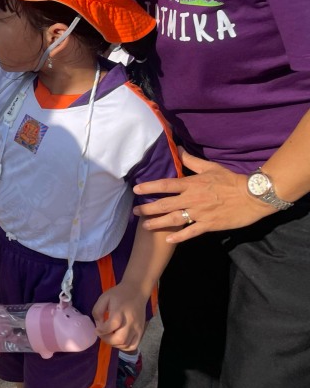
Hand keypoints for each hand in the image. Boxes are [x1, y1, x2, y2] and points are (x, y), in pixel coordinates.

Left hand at [92, 283, 146, 351]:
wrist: (136, 292)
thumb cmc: (118, 295)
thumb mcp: (104, 298)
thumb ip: (97, 311)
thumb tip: (98, 325)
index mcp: (120, 312)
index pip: (111, 326)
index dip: (102, 331)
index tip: (96, 330)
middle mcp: (130, 322)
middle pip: (120, 339)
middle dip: (107, 340)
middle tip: (102, 334)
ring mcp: (137, 328)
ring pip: (126, 344)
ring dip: (114, 344)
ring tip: (109, 336)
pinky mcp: (141, 332)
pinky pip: (133, 345)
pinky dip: (124, 347)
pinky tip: (118, 340)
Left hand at [133, 150, 274, 242]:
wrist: (252, 197)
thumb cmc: (231, 180)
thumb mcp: (210, 167)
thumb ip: (191, 160)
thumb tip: (177, 148)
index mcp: (191, 184)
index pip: (165, 185)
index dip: (149, 187)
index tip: (136, 189)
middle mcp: (192, 199)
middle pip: (165, 204)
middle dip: (148, 208)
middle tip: (135, 211)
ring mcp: (200, 213)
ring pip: (174, 219)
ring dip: (158, 222)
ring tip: (145, 225)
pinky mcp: (209, 225)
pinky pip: (191, 232)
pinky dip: (179, 236)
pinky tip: (168, 238)